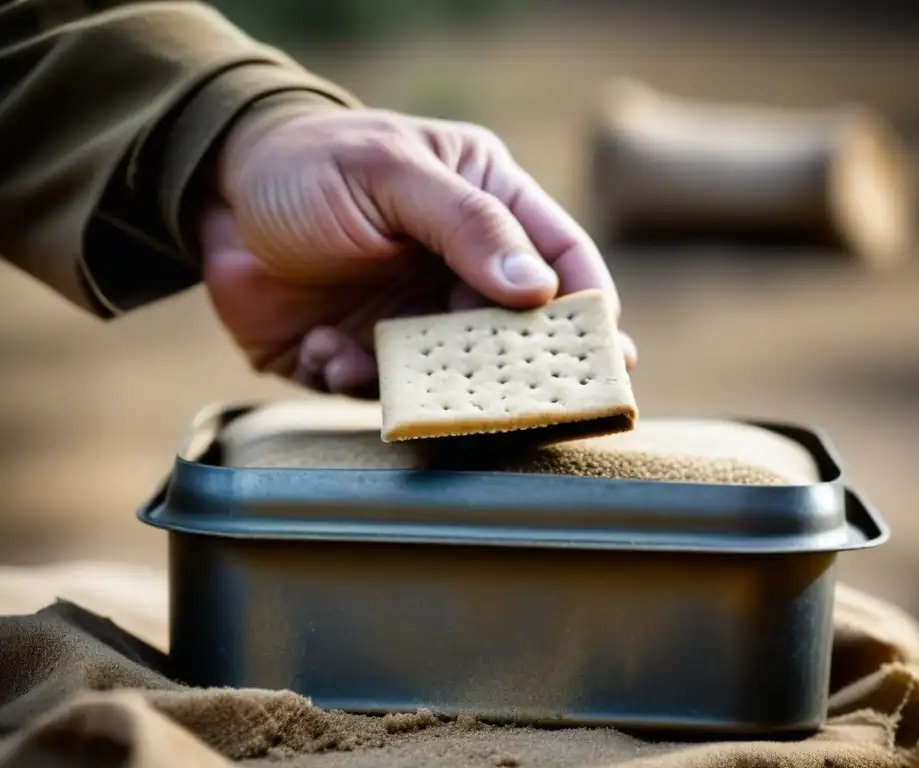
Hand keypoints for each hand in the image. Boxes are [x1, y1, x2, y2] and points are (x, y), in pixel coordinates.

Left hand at [200, 106, 635, 397]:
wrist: (210, 197)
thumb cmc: (307, 164)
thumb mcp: (390, 173)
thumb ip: (466, 225)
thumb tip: (539, 289)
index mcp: (485, 205)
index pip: (562, 258)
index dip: (590, 307)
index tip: (611, 355)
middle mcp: (459, 267)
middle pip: (516, 331)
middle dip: (511, 367)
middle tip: (513, 401)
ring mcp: (415, 315)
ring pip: (453, 373)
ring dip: (420, 379)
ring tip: (368, 357)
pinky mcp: (366, 354)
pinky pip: (382, 390)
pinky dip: (353, 379)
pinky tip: (321, 346)